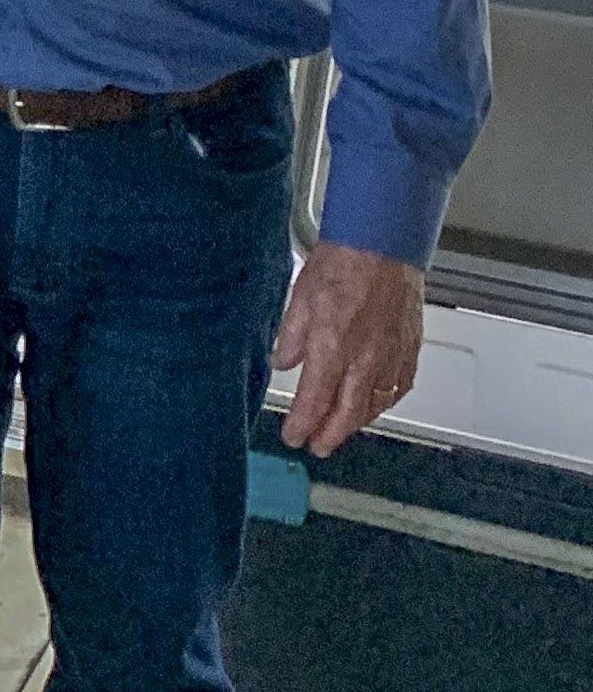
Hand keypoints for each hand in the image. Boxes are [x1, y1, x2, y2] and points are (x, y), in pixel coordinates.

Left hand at [272, 240, 425, 455]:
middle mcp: (365, 358)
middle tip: (318, 447)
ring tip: (343, 430)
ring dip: (358, 422)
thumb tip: (282, 362)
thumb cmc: (341, 266)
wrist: (382, 245)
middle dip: (331, 435)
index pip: (314, 401)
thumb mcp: (298, 302)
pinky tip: (378, 404)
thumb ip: (290, 339)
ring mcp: (391, 355)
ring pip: (377, 403)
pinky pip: (401, 385)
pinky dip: (387, 401)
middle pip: (349, 412)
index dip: (302, 425)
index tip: (293, 436)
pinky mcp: (410, 347)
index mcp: (332, 349)